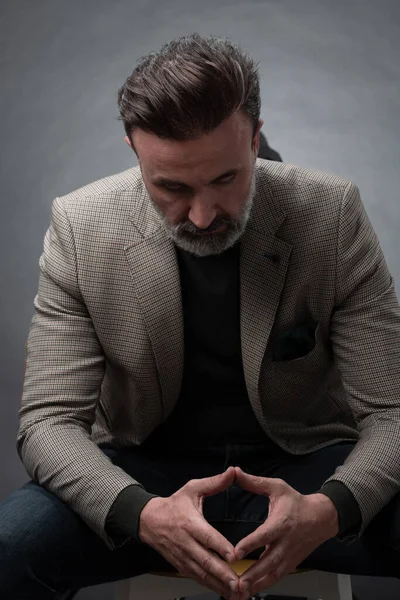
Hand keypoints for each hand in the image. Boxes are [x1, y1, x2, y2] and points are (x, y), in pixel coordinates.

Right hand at [138, 466, 243, 599]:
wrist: (149, 520)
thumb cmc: (174, 504)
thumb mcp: (193, 489)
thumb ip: (214, 482)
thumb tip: (233, 472)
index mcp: (190, 522)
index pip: (206, 536)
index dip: (220, 546)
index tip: (233, 555)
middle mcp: (186, 542)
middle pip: (205, 560)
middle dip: (222, 573)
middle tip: (238, 582)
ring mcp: (183, 556)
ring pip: (201, 573)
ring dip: (218, 584)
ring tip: (235, 592)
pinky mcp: (181, 565)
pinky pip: (196, 578)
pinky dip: (210, 586)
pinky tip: (223, 591)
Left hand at [232, 467, 338, 598]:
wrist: (321, 518)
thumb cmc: (296, 502)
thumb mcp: (277, 487)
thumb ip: (254, 482)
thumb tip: (235, 471)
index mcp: (282, 522)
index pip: (265, 535)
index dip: (251, 544)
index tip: (236, 552)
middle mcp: (286, 542)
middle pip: (268, 562)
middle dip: (252, 574)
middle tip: (235, 583)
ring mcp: (289, 556)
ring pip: (272, 574)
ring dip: (256, 585)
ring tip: (239, 593)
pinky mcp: (291, 564)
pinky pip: (276, 578)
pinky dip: (264, 586)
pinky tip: (250, 592)